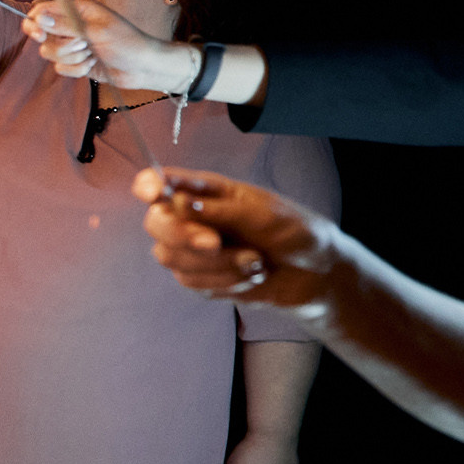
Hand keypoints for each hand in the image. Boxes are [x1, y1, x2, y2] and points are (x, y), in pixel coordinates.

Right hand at [26, 0, 191, 89]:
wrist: (143, 67)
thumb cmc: (127, 42)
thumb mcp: (96, 31)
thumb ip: (65, 25)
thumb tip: (39, 19)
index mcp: (77, 10)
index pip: (44, 11)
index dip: (35, 22)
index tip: (40, 34)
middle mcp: (72, 27)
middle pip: (44, 36)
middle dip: (61, 45)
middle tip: (80, 45)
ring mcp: (73, 46)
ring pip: (50, 54)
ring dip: (72, 58)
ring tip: (92, 54)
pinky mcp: (76, 63)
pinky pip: (61, 68)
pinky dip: (76, 70)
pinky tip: (92, 66)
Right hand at [135, 167, 341, 312]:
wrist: (314, 274)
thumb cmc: (294, 233)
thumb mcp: (265, 216)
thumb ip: (222, 210)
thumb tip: (179, 202)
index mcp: (206, 191)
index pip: (160, 182)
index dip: (148, 186)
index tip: (154, 194)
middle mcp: (191, 217)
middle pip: (156, 223)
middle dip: (184, 236)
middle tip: (216, 243)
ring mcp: (190, 249)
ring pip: (172, 258)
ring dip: (217, 264)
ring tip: (255, 261)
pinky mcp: (197, 277)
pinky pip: (191, 282)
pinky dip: (224, 282)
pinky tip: (250, 275)